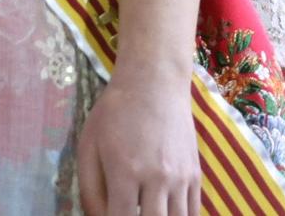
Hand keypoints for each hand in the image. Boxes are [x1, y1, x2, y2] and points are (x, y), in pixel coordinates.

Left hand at [77, 65, 199, 215]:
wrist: (155, 81)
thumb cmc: (115, 112)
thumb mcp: (89, 147)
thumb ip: (90, 192)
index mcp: (125, 172)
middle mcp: (157, 178)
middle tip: (129, 214)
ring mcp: (181, 177)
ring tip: (148, 212)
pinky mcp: (195, 173)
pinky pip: (193, 211)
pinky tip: (167, 214)